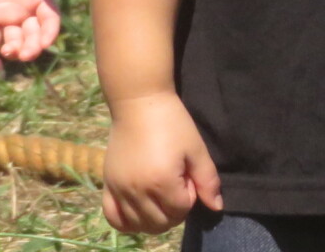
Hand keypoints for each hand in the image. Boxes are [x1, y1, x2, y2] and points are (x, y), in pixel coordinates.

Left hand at [0, 0, 63, 61]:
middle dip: (31, 47)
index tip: (46, 43)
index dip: (49, 33)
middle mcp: (26, 10)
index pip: (49, 20)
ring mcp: (7, 15)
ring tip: (8, 51)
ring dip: (13, 49)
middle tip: (26, 54)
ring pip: (13, 39)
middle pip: (33, 35)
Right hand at [102, 90, 223, 234]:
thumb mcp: (195, 148)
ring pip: (139, 224)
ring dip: (155, 218)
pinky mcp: (108, 184)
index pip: (181, 210)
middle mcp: (138, 190)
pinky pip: (113, 217)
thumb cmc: (172, 121)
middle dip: (174, 209)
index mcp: (162, 181)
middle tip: (176, 184)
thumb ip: (207, 180)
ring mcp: (120, 189)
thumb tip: (216, 207)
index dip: (190, 196)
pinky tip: (138, 211)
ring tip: (160, 196)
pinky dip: (127, 221)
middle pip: (161, 222)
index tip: (187, 175)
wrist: (138, 101)